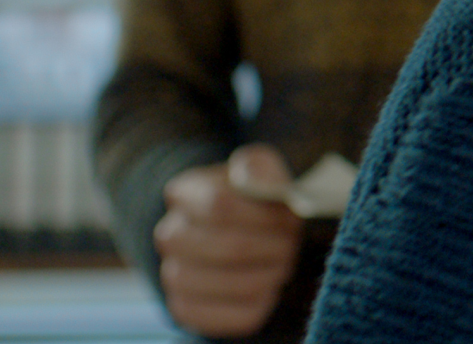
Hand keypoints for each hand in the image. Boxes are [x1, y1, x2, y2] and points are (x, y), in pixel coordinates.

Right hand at [155, 144, 303, 337]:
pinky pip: (235, 316)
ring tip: (282, 262)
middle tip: (292, 242)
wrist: (237, 232)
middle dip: (275, 246)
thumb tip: (251, 178)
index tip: (291, 217)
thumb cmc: (255, 199)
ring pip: (233, 285)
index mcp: (185, 193)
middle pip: (232, 247)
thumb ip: (259, 167)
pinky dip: (263, 302)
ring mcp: (174, 275)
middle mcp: (170, 235)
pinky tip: (267, 285)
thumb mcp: (260, 170)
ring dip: (271, 274)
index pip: (221, 204)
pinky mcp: (188, 310)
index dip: (266, 214)